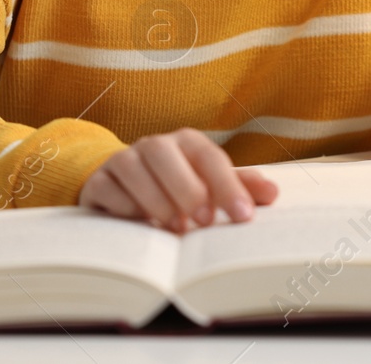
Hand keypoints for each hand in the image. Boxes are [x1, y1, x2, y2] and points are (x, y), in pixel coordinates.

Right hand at [77, 128, 278, 232]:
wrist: (123, 187)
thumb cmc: (176, 187)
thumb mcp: (208, 185)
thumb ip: (238, 187)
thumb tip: (272, 193)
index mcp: (186, 143)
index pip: (209, 156)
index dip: (228, 185)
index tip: (243, 216)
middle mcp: (154, 146)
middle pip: (166, 154)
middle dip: (187, 187)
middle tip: (204, 220)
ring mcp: (122, 160)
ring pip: (134, 168)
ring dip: (155, 199)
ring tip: (174, 228)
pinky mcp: (98, 182)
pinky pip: (107, 188)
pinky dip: (124, 207)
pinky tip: (141, 225)